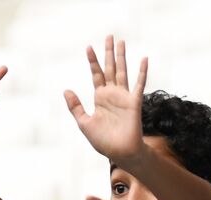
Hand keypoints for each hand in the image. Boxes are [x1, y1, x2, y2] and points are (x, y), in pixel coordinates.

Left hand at [64, 37, 147, 162]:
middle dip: (109, 53)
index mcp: (100, 98)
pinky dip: (142, 72)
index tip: (88, 47)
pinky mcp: (134, 102)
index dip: (93, 61)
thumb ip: (76, 107)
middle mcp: (113, 94)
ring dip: (122, 57)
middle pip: (110, 68)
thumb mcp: (84, 123)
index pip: (96, 74)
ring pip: (122, 72)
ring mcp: (124, 97)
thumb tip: (66, 90)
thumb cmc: (103, 141)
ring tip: (121, 41)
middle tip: (109, 36)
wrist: (120, 153)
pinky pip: (139, 84)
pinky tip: (144, 59)